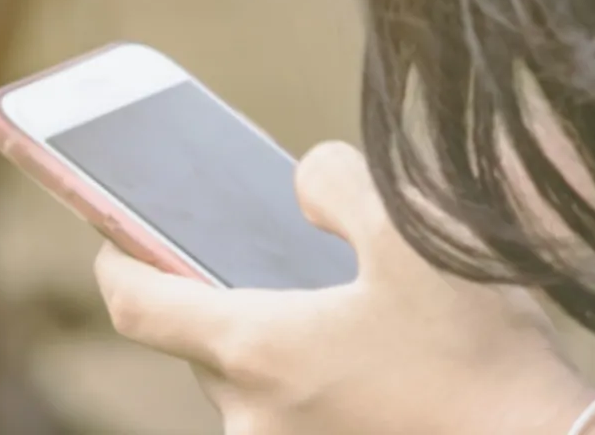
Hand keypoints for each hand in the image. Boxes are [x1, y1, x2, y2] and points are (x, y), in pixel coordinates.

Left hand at [93, 142, 594, 433]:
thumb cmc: (479, 349)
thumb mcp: (414, 230)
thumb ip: (338, 183)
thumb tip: (302, 185)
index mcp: (255, 350)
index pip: (135, 305)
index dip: (115, 262)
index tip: (114, 234)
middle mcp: (253, 417)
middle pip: (200, 344)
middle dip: (219, 297)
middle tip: (259, 253)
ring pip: (251, 384)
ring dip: (274, 343)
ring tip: (335, 304)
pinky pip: (293, 416)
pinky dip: (310, 380)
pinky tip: (371, 353)